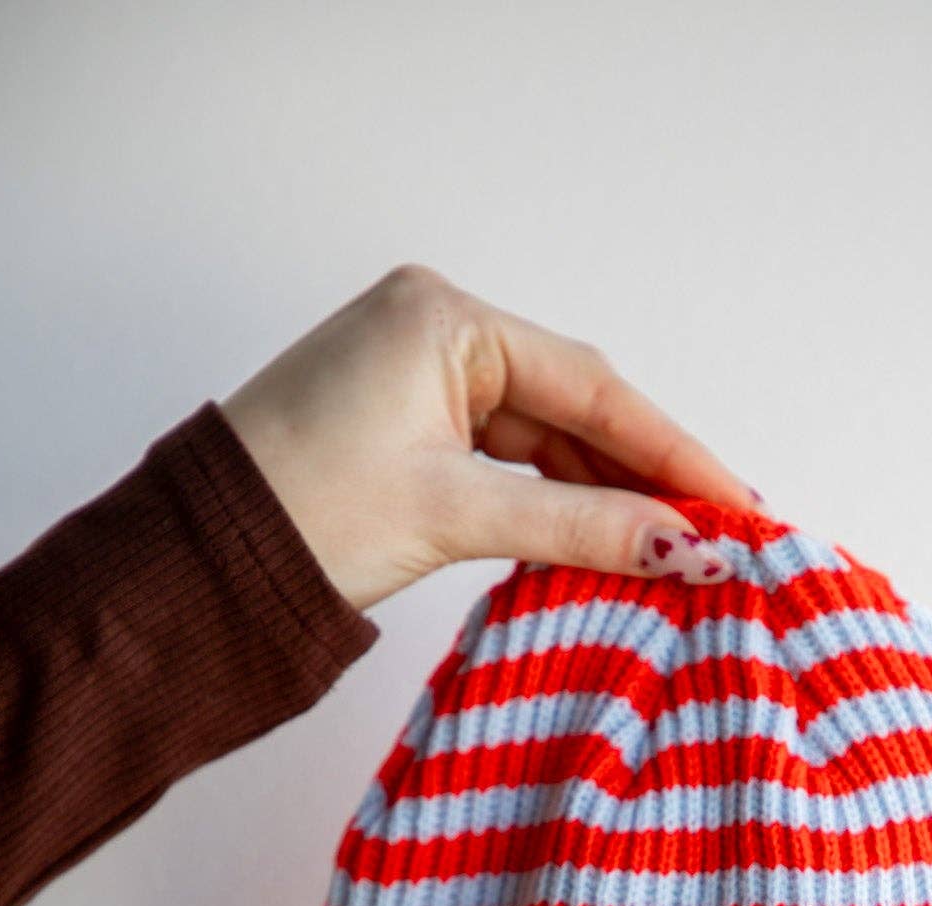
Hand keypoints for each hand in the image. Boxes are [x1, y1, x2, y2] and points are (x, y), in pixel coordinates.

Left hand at [221, 264, 758, 609]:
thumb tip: (684, 546)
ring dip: (601, 495)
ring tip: (669, 552)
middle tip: (716, 537)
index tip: (734, 503)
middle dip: (643, 476)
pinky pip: (506, 456)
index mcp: (442, 318)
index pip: (589, 385)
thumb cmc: (299, 517)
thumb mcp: (454, 516)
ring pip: (543, 437)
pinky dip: (551, 500)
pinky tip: (599, 541)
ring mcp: (420, 372)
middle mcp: (435, 327)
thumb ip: (579, 528)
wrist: (198, 561)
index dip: (670, 449)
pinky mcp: (407, 421)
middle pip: (573, 406)